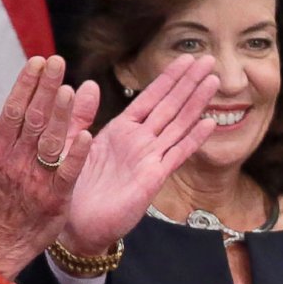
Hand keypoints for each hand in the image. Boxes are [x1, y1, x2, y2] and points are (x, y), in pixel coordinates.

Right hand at [0, 56, 99, 277]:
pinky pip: (68, 173)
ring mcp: (38, 179)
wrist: (0, 240)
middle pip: (33, 119)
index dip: (26, 84)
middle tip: (57, 61)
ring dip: (60, 115)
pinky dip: (76, 155)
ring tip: (69, 89)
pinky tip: (88, 134)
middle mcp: (17, 161)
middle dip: (45, 88)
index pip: (14, 110)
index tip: (38, 61)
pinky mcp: (57, 197)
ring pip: (50, 141)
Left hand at [59, 56, 217, 252]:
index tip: (186, 59)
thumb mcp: (68, 142)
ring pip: (178, 125)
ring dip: (197, 103)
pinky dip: (193, 139)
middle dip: (190, 83)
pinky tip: (210, 123)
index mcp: (121, 131)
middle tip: (210, 60)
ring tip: (214, 82)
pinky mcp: (153, 179)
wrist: (75, 225)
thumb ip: (79, 114)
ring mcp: (150, 159)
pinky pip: (177, 154)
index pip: (151, 98)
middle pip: (171, 106)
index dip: (169, 78)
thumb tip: (87, 84)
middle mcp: (140, 142)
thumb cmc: (71, 187)